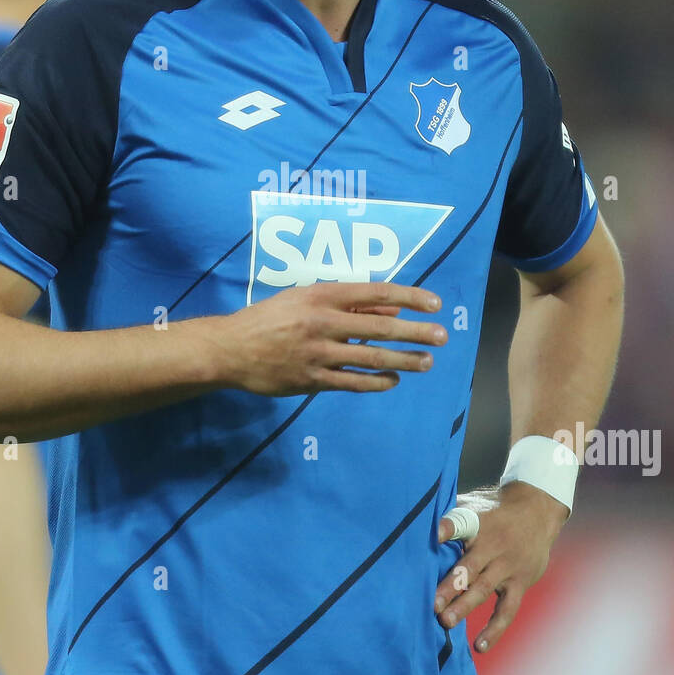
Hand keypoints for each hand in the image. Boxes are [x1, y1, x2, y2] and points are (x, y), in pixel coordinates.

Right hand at [216, 282, 446, 396]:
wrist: (230, 349)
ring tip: (427, 361)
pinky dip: (376, 381)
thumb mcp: (305, 299)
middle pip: (379, 326)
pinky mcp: (311, 380)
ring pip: (370, 357)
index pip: (375, 292)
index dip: (409, 296)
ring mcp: (317, 353)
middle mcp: (322, 322)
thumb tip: (391, 308)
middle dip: (415, 331)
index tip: (435, 303)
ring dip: (403, 359)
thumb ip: (347, 304)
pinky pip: (352, 382)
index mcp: (321, 295)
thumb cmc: (270, 318)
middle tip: (442, 336)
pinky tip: (394, 379)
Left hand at [434, 481, 567, 652]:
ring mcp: (507, 566)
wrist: (537, 512)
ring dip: (465, 606)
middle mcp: (493, 545)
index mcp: (478, 524)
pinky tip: (480, 646)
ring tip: (446, 622)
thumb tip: (416, 525)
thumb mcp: (474, 505)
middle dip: (450, 585)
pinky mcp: (519, 583)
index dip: (446, 528)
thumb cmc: (494, 512)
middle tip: (432, 604)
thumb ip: (448, 517)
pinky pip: (507, 609)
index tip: (434, 535)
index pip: (461, 523)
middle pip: (469, 566)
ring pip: (484, 588)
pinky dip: (494, 629)